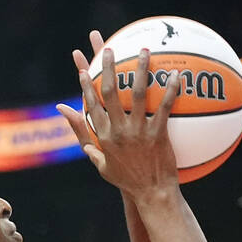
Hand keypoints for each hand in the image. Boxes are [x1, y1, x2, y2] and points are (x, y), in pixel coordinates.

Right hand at [57, 29, 180, 197]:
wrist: (150, 194)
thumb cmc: (126, 179)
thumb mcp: (99, 162)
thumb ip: (82, 137)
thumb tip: (64, 116)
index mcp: (103, 137)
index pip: (91, 105)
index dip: (86, 84)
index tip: (84, 66)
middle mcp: (118, 131)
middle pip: (111, 93)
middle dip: (108, 67)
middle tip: (109, 47)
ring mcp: (138, 132)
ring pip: (138, 94)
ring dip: (140, 69)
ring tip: (144, 50)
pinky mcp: (158, 135)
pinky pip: (165, 108)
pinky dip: (171, 90)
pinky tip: (176, 74)